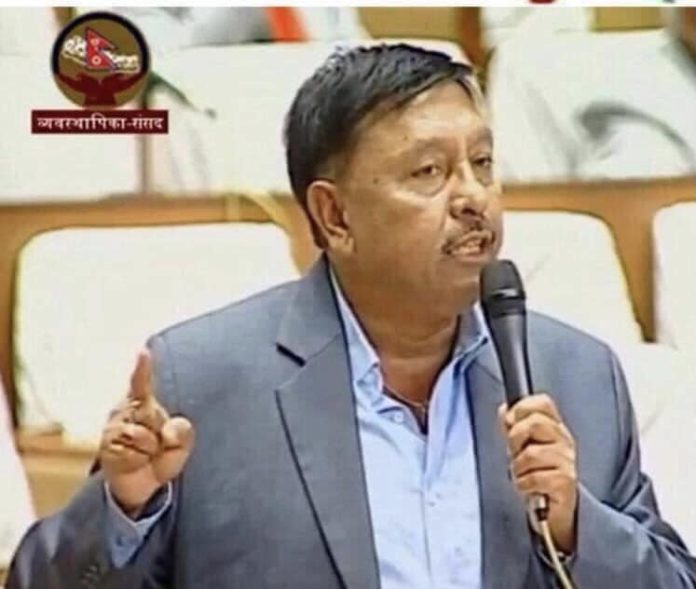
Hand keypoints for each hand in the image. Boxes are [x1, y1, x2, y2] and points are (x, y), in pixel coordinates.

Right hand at [100, 350, 194, 517]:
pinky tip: (134, 461)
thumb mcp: (180, 444)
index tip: (142, 351)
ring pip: (143, 435)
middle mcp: (124, 411)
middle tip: (156, 446)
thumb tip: (168, 432)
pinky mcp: (106, 445)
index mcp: (143, 403)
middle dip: (161, 433)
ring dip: (150, 449)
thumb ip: (182, 432)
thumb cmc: (159, 456)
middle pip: (152, 414)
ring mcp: (113, 427)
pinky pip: (132, 450)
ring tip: (144, 454)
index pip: (141, 383)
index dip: (142, 367)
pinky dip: (139, 459)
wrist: (140, 486)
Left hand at [498, 394, 577, 552]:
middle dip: (515, 439)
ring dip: (518, 468)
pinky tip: (528, 488)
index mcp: (554, 427)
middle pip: (535, 423)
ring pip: (531, 453)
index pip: (542, 403)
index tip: (510, 423)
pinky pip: (535, 477)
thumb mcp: (523, 448)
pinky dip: (524, 485)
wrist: (557, 511)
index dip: (522, 409)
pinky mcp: (565, 483)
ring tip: (522, 475)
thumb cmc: (539, 476)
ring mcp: (567, 461)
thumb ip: (513, 427)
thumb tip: (504, 409)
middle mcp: (564, 441)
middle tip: (514, 454)